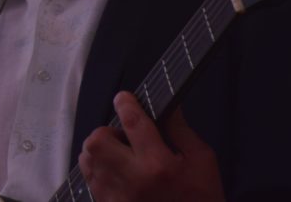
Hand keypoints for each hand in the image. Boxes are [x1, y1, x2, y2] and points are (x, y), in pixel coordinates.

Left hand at [77, 92, 224, 201]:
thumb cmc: (201, 199)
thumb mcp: (202, 162)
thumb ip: (180, 130)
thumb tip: (167, 104)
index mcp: (159, 165)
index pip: (132, 123)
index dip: (126, 103)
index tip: (124, 98)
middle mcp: (132, 180)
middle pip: (97, 141)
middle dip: (107, 132)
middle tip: (124, 139)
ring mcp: (116, 197)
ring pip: (88, 159)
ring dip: (100, 151)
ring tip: (121, 157)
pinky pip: (90, 180)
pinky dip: (98, 170)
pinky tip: (117, 173)